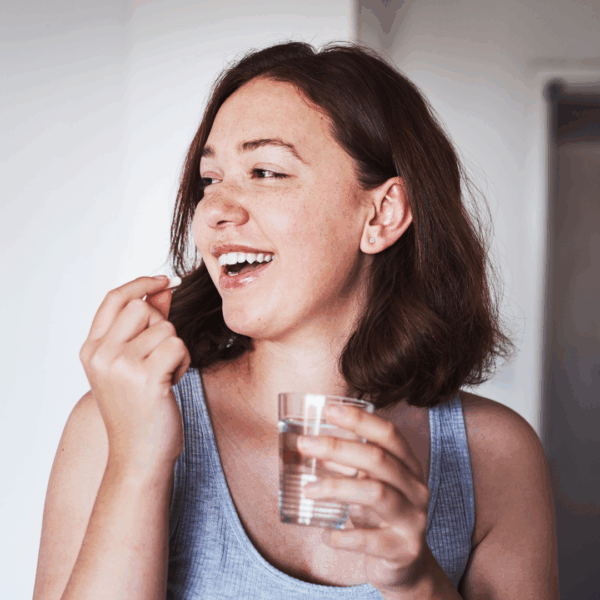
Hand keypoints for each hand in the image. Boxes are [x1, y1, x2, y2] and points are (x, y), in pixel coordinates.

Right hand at [79, 276, 190, 471]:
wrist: (139, 456)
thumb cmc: (139, 409)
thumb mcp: (133, 363)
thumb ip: (145, 324)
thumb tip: (163, 287)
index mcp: (91, 349)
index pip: (114, 299)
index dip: (141, 283)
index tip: (165, 280)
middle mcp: (100, 354)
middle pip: (143, 307)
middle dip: (162, 326)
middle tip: (160, 357)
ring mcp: (120, 365)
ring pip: (165, 327)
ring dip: (175, 349)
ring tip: (163, 375)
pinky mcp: (144, 377)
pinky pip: (177, 346)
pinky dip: (182, 362)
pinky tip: (170, 383)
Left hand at [297, 404, 429, 594]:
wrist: (406, 565)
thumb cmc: (381, 516)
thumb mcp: (369, 484)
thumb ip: (348, 464)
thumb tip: (310, 444)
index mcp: (409, 466)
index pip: (388, 434)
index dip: (359, 419)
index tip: (328, 410)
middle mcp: (416, 488)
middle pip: (377, 459)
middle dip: (337, 447)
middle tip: (304, 444)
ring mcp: (413, 519)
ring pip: (375, 493)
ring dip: (336, 488)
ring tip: (307, 490)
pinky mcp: (403, 549)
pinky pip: (369, 540)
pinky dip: (343, 537)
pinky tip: (324, 534)